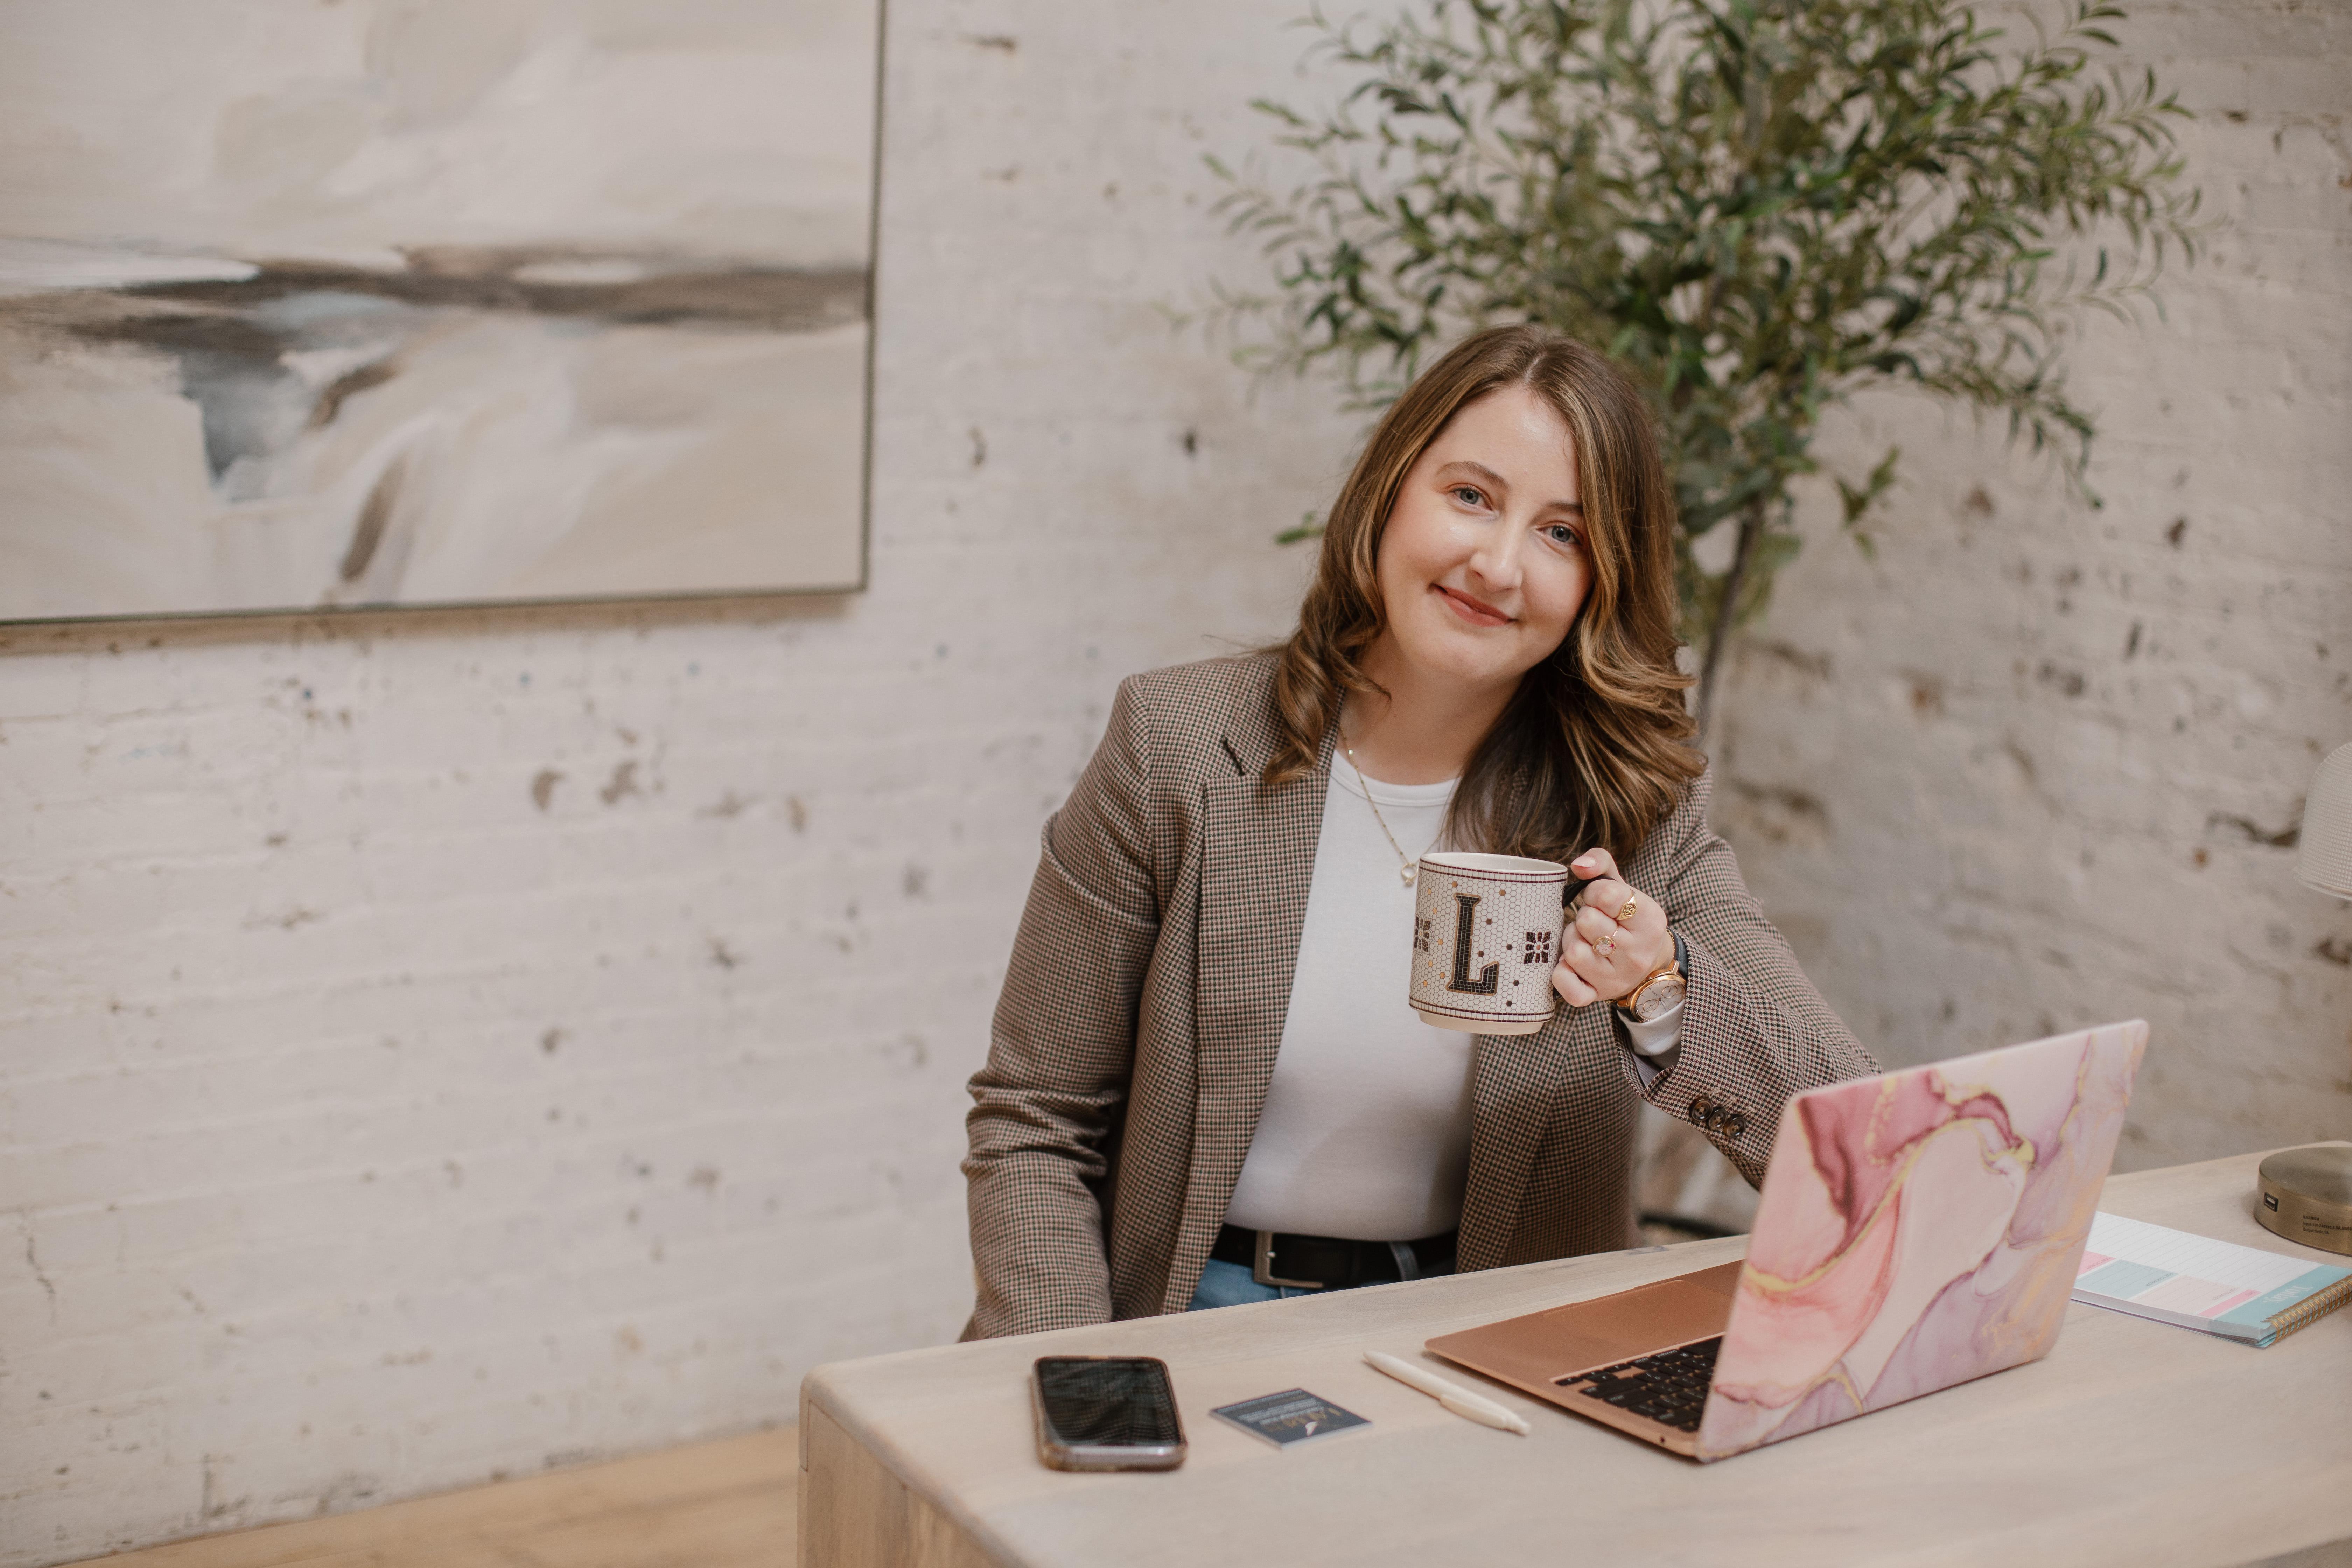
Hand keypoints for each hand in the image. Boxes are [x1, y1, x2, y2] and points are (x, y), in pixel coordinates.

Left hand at [1551, 847, 1672, 1007]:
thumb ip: (1600, 863)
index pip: (1607, 895)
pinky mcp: (1597, 995)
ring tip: (1585, 941)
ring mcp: (1617, 979)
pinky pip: (1566, 985)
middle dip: (1583, 917)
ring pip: (1573, 952)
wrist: (1643, 963)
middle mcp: (1637, 954)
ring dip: (1571, 941)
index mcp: (1649, 921)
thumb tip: (1578, 865)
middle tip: (1592, 923)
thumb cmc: (1624, 919)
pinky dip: (1561, 973)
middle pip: (1587, 922)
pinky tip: (1571, 964)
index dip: (1594, 892)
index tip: (1600, 899)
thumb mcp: (1620, 886)